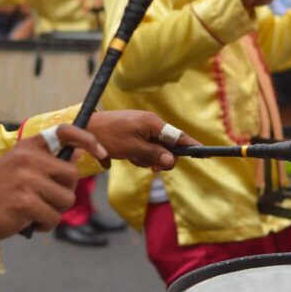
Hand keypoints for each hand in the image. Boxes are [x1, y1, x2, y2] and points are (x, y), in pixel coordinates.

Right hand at [0, 125, 107, 242]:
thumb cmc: (0, 190)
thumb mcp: (21, 167)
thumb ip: (48, 160)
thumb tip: (78, 154)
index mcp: (28, 146)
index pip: (64, 131)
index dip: (87, 139)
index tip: (101, 152)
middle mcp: (28, 158)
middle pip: (71, 175)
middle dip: (64, 192)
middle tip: (45, 200)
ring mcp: (26, 179)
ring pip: (66, 199)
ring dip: (54, 211)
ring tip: (35, 211)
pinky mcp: (25, 201)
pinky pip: (53, 217)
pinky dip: (45, 224)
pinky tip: (29, 221)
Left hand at [86, 110, 200, 171]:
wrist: (85, 129)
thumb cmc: (108, 136)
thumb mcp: (132, 148)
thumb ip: (154, 154)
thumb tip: (172, 161)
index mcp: (152, 123)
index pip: (178, 136)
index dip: (191, 146)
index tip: (204, 153)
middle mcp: (150, 123)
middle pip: (167, 146)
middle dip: (159, 159)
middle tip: (150, 169)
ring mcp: (142, 128)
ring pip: (154, 150)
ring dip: (145, 158)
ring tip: (130, 157)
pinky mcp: (134, 133)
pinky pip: (144, 148)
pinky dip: (138, 155)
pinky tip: (126, 155)